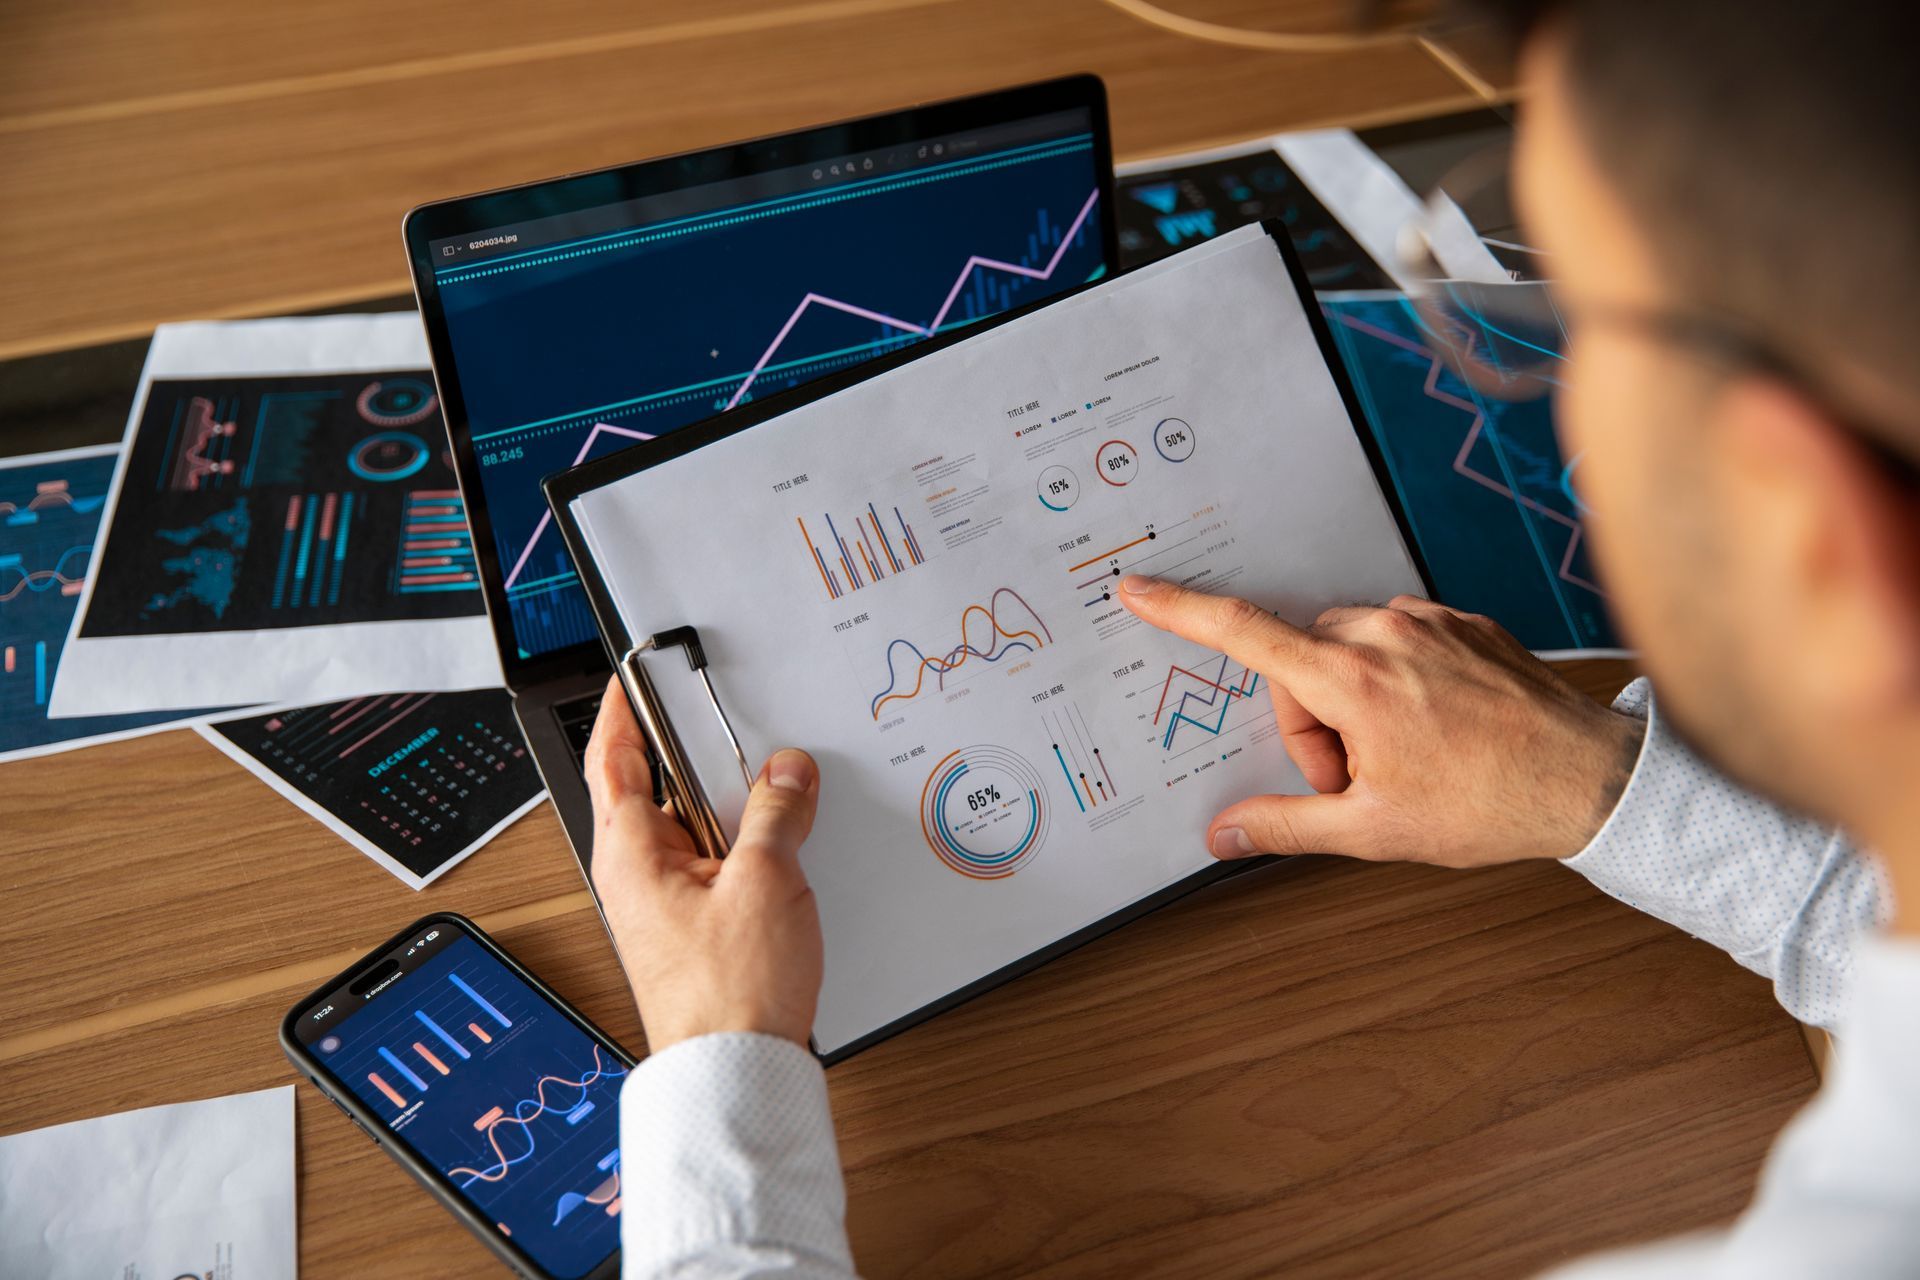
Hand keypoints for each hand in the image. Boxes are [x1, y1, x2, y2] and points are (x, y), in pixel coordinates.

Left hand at [582, 677, 823, 1052]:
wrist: (735, 1074)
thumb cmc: (729, 995)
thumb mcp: (764, 880)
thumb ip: (775, 813)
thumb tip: (786, 772)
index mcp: (629, 853)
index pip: (612, 758)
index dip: (622, 710)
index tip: (635, 676)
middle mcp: (637, 877)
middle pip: (661, 790)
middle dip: (702, 758)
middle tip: (740, 729)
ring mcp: (665, 906)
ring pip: (696, 831)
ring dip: (733, 809)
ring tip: (775, 795)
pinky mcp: (696, 932)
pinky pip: (717, 868)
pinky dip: (747, 849)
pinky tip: (783, 852)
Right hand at [1118, 578, 1644, 866]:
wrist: (1590, 779)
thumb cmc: (1487, 805)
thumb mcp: (1374, 830)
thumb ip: (1286, 825)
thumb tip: (1223, 834)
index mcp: (1351, 679)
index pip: (1243, 632)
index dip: (1181, 611)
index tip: (1138, 589)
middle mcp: (1385, 632)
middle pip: (1298, 660)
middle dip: (1309, 719)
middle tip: (1354, 778)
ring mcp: (1428, 620)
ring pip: (1347, 647)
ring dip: (1352, 698)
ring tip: (1401, 755)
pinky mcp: (1463, 621)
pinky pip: (1398, 638)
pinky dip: (1396, 680)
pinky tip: (1435, 727)